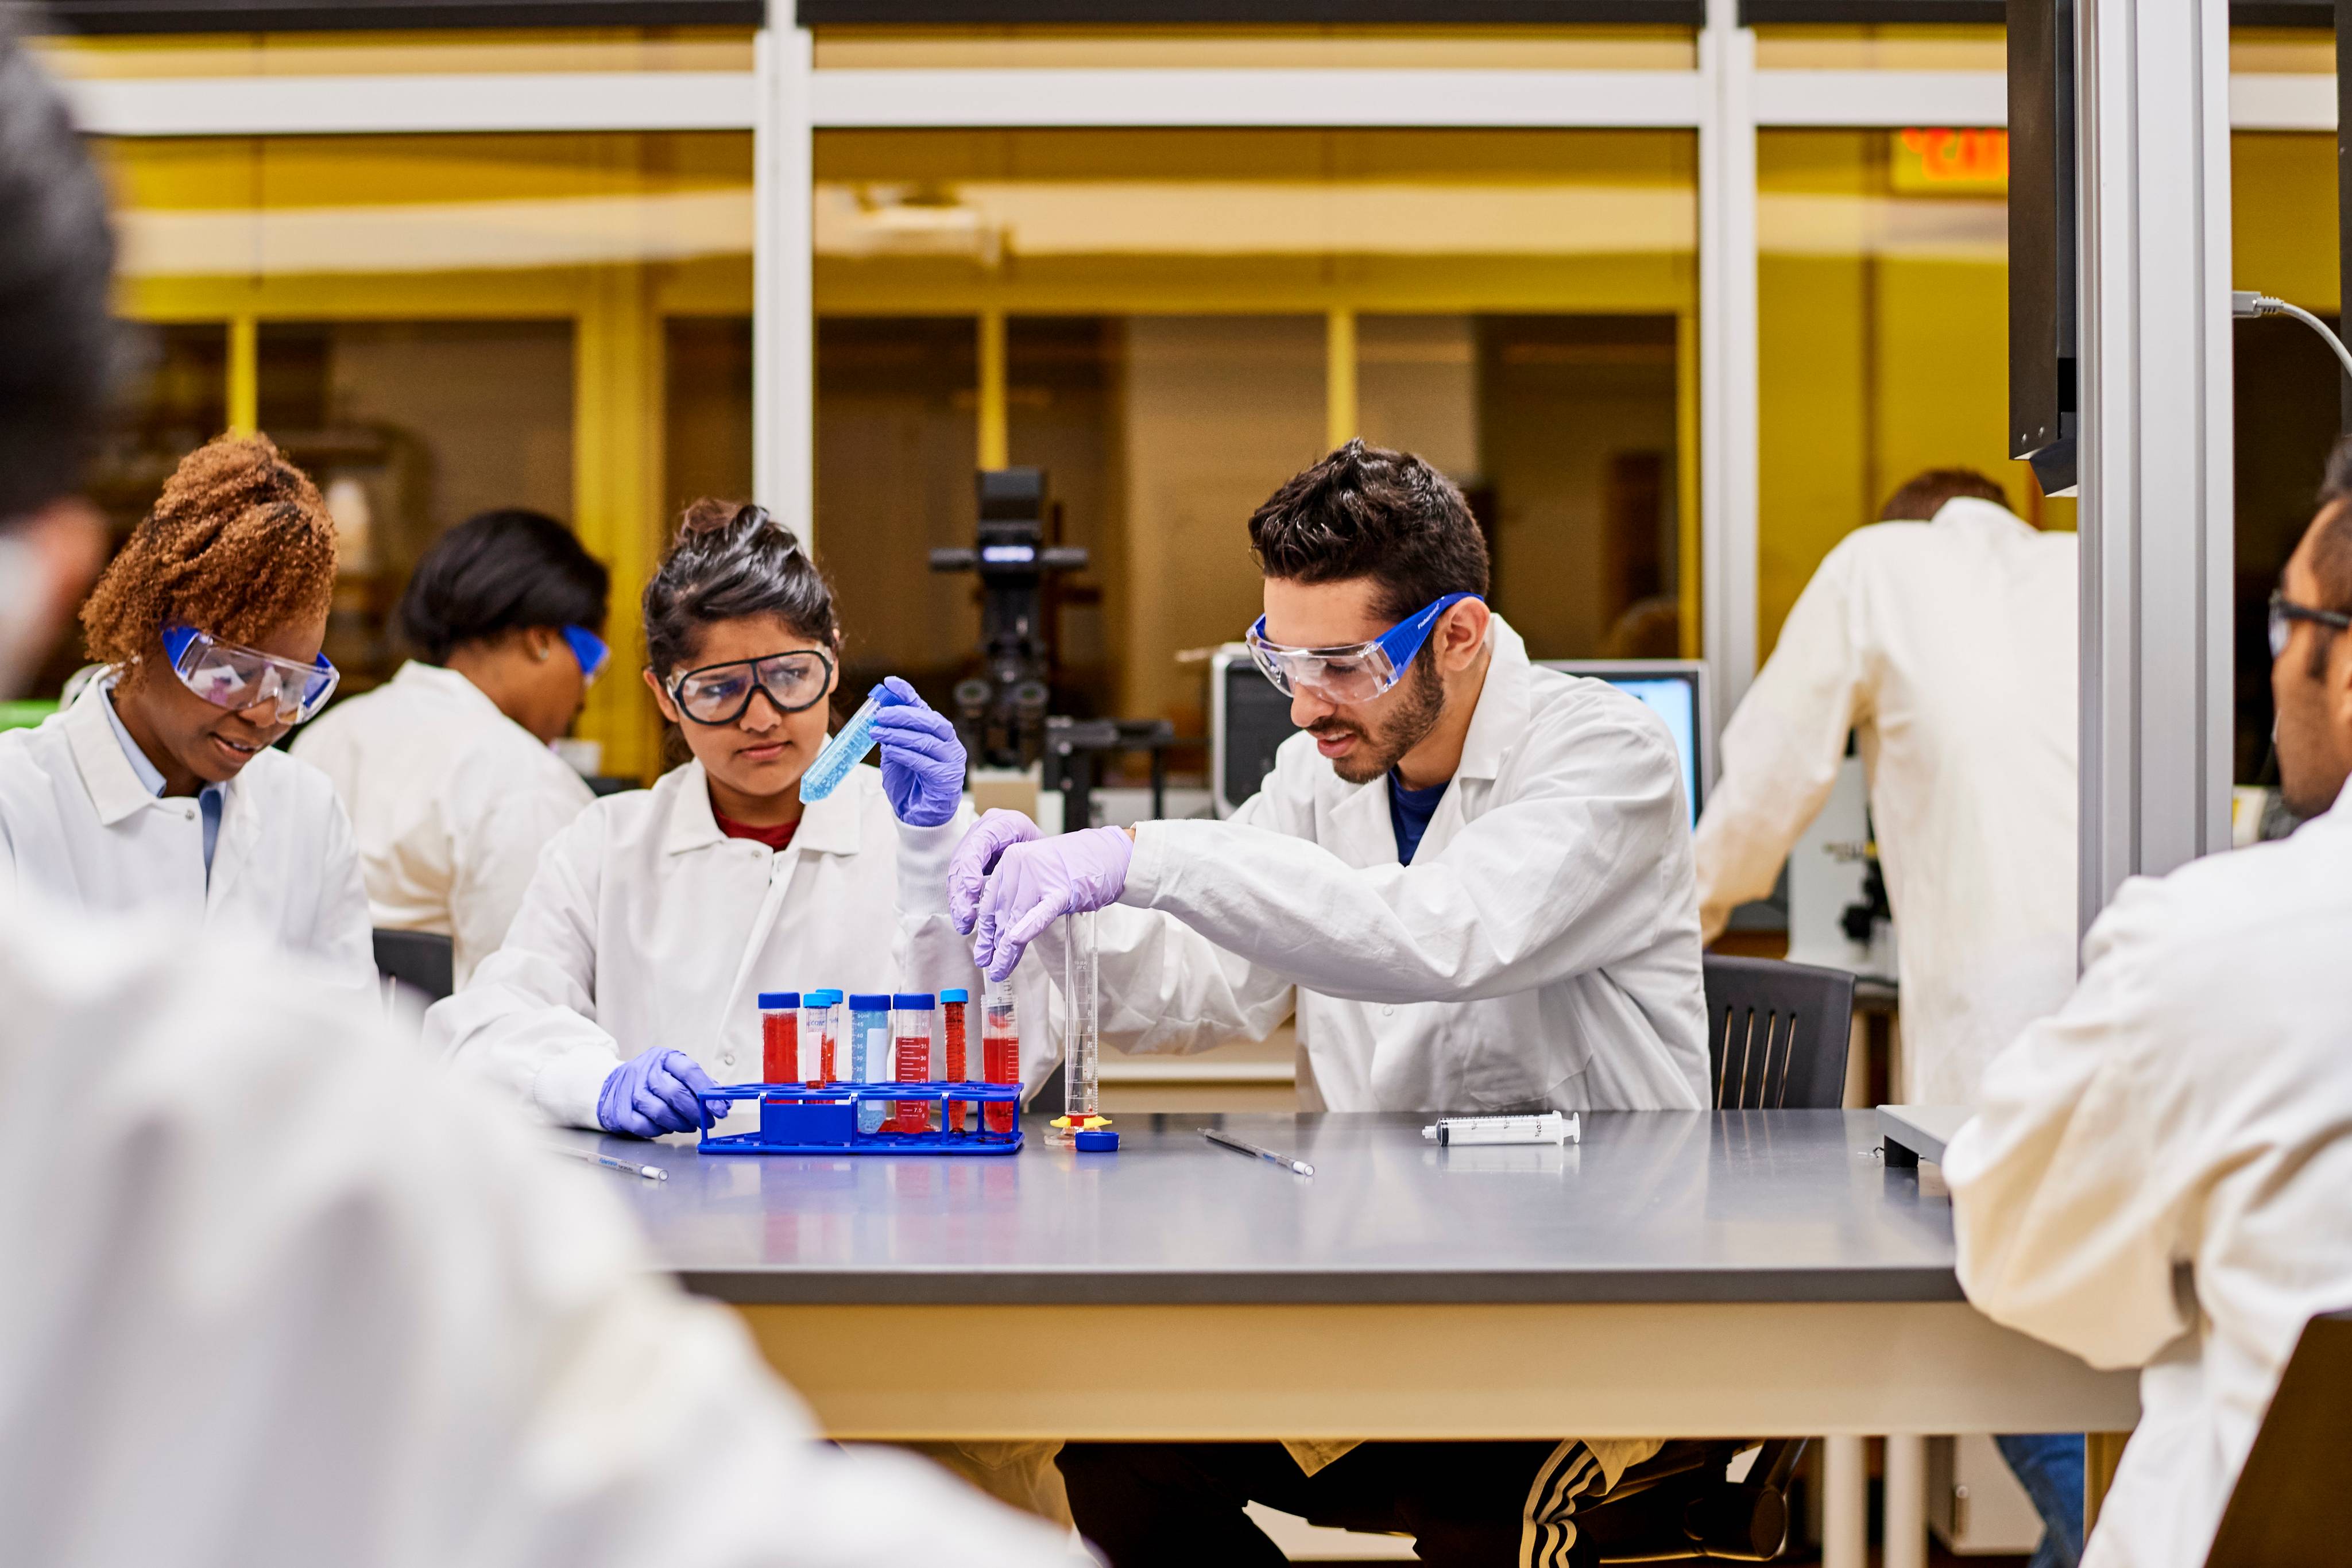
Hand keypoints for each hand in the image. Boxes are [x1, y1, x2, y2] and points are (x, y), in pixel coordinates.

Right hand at [597, 1047, 721, 1137]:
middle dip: (696, 1112)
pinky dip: (660, 1130)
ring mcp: (630, 1091)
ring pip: (660, 1112)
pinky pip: (645, 1126)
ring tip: (690, 1125)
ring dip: (681, 1123)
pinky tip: (667, 1126)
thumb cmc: (651, 1079)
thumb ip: (698, 1084)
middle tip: (707, 1122)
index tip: (720, 1108)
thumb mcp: (674, 1072)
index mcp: (663, 1058)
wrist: (612, 1085)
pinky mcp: (620, 1111)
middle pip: (675, 1093)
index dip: (707, 1091)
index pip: (689, 1071)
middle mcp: (645, 1071)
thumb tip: (722, 1101)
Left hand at [868, 677, 966, 827]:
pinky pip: (925, 761)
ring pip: (927, 740)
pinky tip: (889, 750)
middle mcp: (949, 743)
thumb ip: (893, 736)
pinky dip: (904, 753)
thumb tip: (879, 715)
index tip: (889, 683)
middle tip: (880, 714)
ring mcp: (952, 761)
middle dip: (903, 714)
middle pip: (930, 721)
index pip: (924, 708)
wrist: (920, 816)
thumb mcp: (897, 754)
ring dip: (899, 734)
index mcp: (938, 733)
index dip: (907, 694)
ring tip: (878, 732)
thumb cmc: (909, 783)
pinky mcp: (947, 778)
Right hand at [948, 809, 1041, 934]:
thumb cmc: (1042, 846)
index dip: (972, 865)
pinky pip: (958, 881)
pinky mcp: (968, 860)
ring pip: (956, 872)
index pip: (980, 841)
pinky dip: (960, 900)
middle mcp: (982, 831)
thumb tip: (1023, 896)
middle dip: (962, 891)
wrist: (1038, 843)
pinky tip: (964, 918)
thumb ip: (1032, 867)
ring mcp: (972, 845)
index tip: (973, 888)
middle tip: (966, 915)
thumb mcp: (1042, 852)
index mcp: (1002, 824)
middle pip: (962, 860)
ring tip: (964, 922)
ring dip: (958, 900)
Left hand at [971, 825, 1133, 982]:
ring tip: (999, 969)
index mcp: (1011, 858)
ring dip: (1007, 949)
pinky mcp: (1062, 888)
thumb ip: (1019, 894)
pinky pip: (1041, 911)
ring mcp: (1041, 875)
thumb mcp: (1039, 875)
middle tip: (988, 965)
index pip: (991, 900)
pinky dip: (1029, 927)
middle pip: (1003, 912)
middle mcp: (1021, 863)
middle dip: (994, 943)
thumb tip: (1001, 930)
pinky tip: (1016, 942)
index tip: (983, 949)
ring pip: (1018, 917)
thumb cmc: (1076, 868)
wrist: (1111, 855)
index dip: (986, 930)